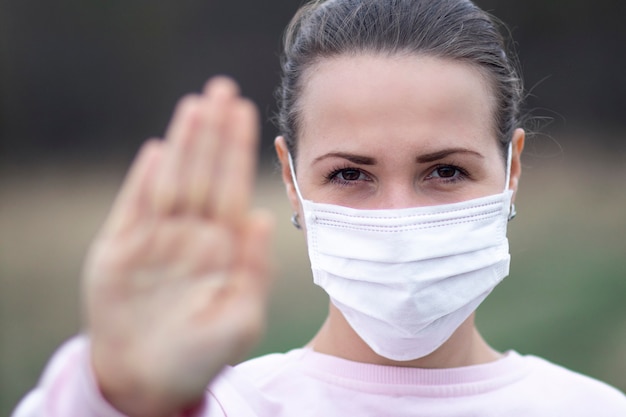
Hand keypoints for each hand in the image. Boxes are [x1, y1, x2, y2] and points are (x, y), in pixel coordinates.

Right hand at [83, 77, 273, 416]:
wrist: (149, 381)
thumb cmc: (202, 356)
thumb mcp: (241, 319)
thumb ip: (254, 269)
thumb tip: (263, 218)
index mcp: (223, 248)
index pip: (233, 187)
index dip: (239, 150)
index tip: (246, 112)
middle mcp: (192, 236)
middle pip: (205, 174)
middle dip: (214, 133)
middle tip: (222, 89)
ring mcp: (157, 240)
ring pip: (173, 181)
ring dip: (183, 144)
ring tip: (195, 106)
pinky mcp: (121, 251)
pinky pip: (134, 208)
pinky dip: (143, 179)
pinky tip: (158, 151)